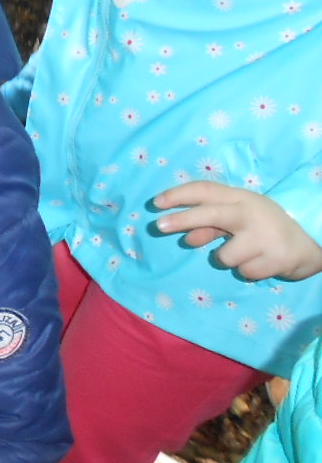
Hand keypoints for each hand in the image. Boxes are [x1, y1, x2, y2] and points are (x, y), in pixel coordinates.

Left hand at [154, 182, 321, 280]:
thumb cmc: (267, 228)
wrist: (315, 242)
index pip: (206, 190)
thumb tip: (186, 238)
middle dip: (183, 219)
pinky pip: (244, 272)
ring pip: (224, 256)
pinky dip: (248, 271)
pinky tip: (263, 262)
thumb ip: (212, 227)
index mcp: (241, 198)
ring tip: (249, 253)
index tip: (156, 203)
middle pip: (211, 213)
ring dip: (229, 259)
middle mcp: (252, 213)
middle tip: (159, 226)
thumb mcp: (241, 221)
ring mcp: (266, 236)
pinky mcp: (277, 259)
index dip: (179, 194)